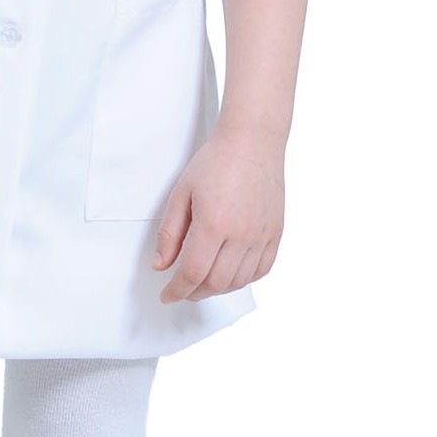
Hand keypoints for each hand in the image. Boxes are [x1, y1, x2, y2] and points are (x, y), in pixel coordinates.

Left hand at [151, 122, 284, 302]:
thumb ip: (170, 233)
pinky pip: (262, 269)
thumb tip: (160, 266)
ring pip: (239, 281)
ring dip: (218, 288)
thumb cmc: (215, 161)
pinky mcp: (276, 232)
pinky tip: (230, 273)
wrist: (252, 141)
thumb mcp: (182, 193)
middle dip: (195, 292)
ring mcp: (262, 235)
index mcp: (214, 224)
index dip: (178, 290)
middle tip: (182, 289)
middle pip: (216, 283)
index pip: (193, 273)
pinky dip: (244, 278)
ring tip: (203, 281)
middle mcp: (242, 234)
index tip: (168, 295)